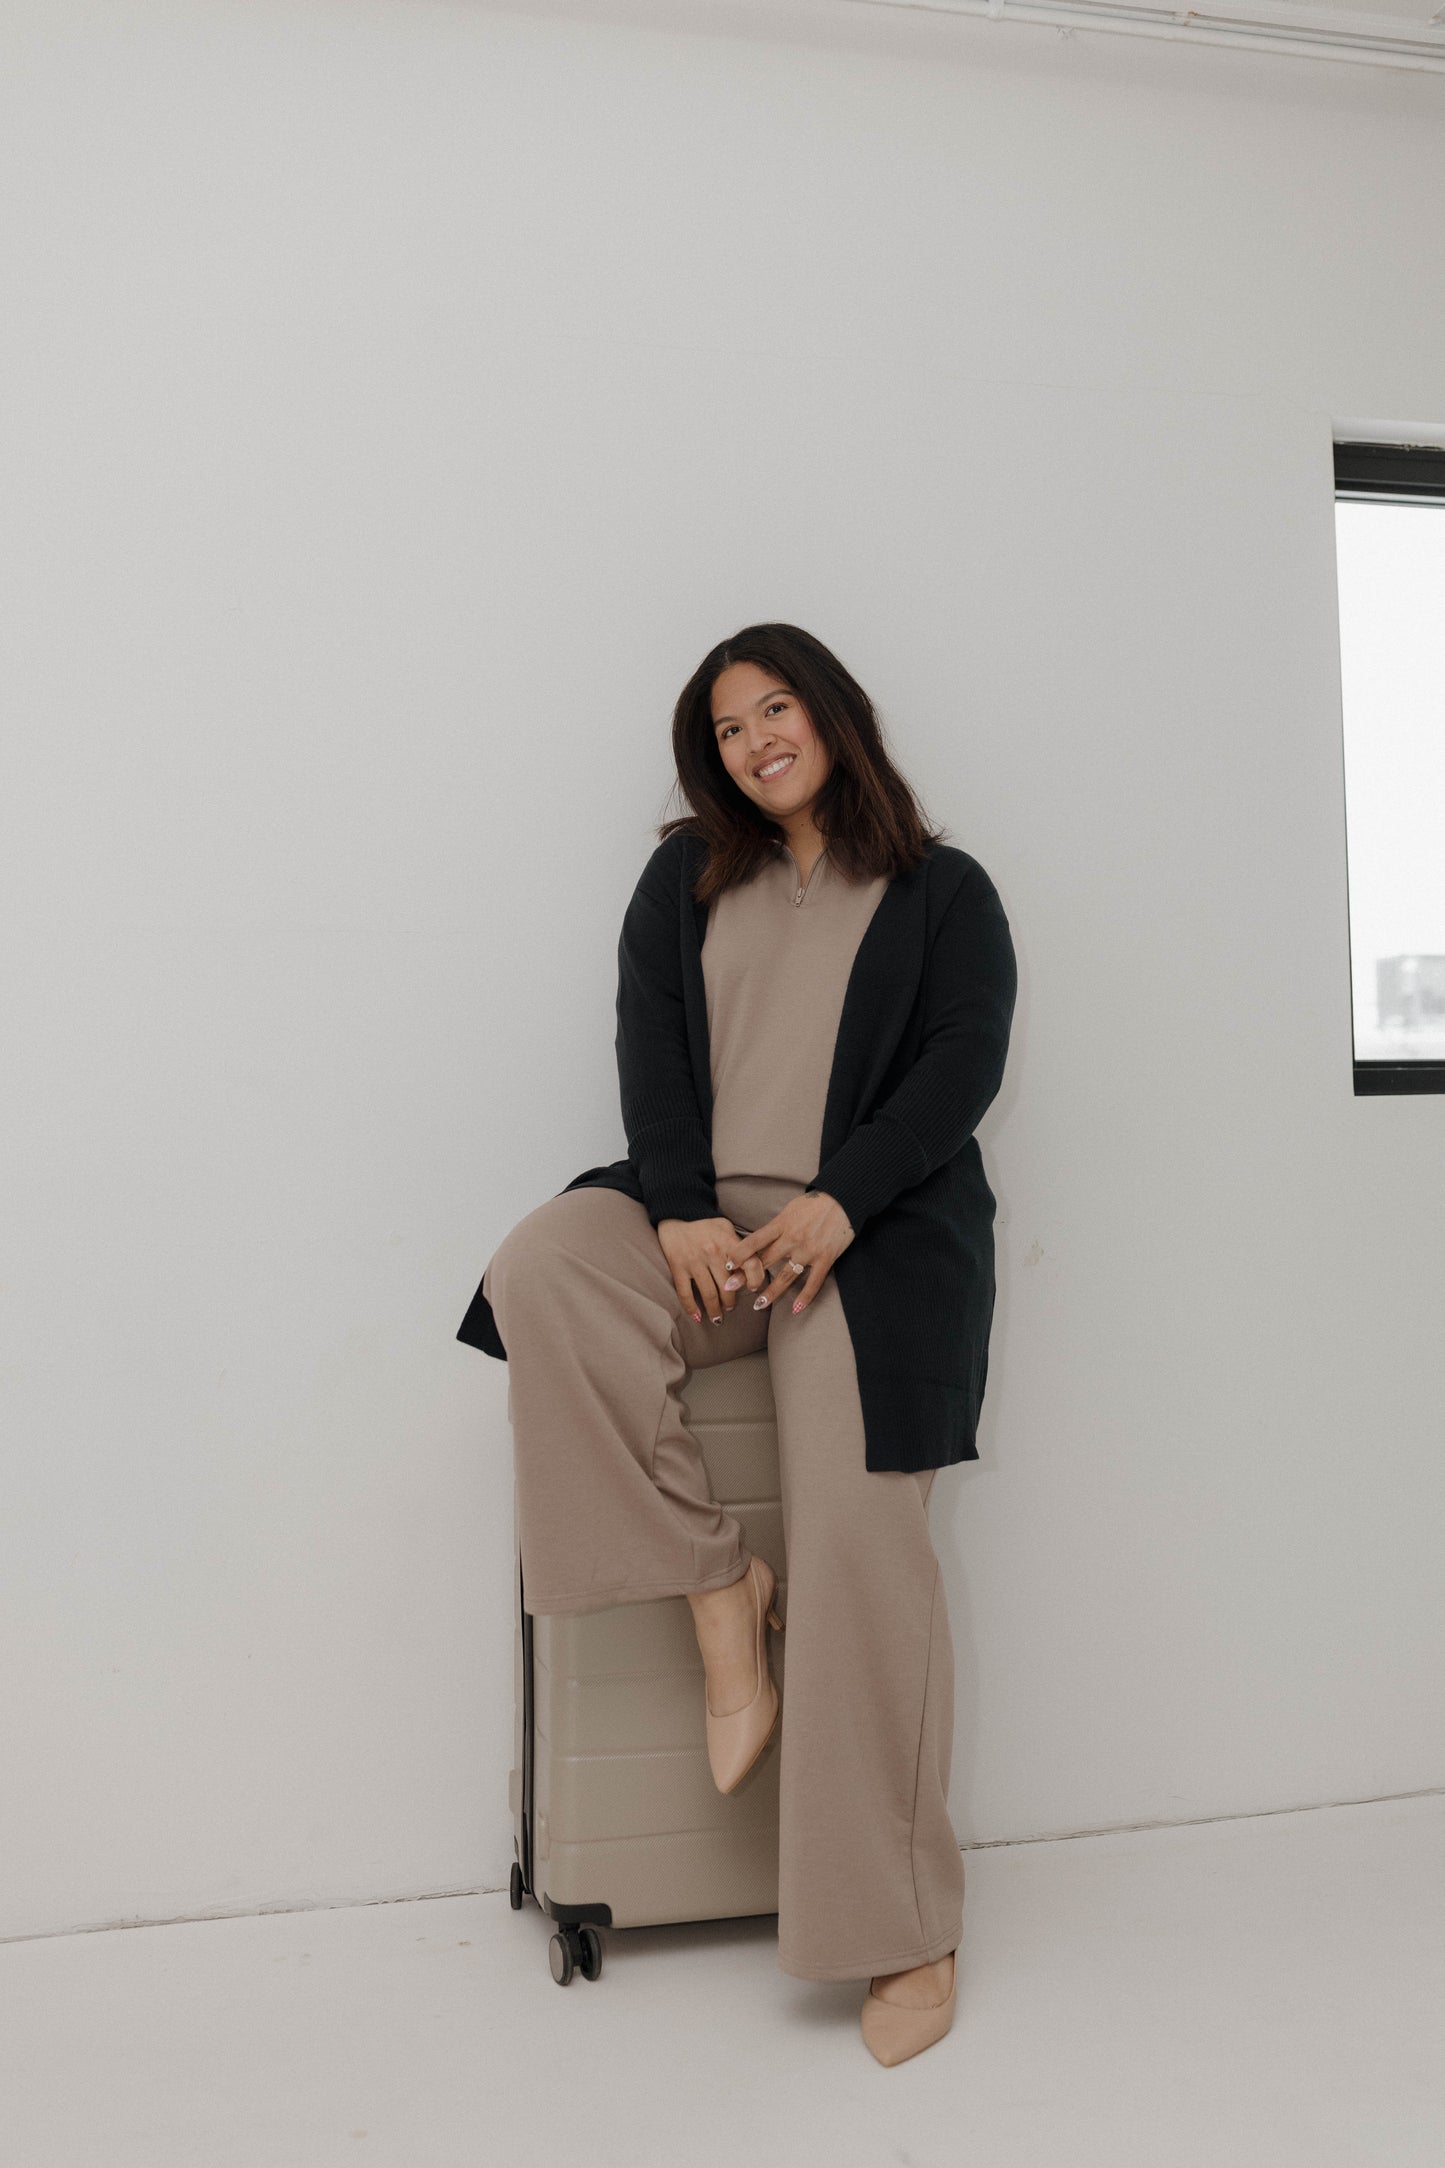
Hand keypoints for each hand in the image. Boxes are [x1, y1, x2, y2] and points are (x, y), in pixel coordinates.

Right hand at [656, 1215, 751, 1325]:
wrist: (676, 1213)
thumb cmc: (704, 1222)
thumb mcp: (725, 1227)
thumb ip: (739, 1245)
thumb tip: (753, 1265)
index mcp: (728, 1242)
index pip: (751, 1264)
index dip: (756, 1279)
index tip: (753, 1289)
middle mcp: (713, 1253)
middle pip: (729, 1287)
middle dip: (731, 1302)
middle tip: (730, 1308)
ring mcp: (694, 1262)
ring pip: (709, 1294)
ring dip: (715, 1310)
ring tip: (718, 1317)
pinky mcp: (678, 1267)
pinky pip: (685, 1293)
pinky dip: (692, 1308)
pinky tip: (697, 1316)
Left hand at [717, 1191, 853, 1316]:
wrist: (844, 1199)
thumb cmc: (814, 1203)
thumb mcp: (790, 1210)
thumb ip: (777, 1226)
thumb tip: (761, 1241)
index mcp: (781, 1224)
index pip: (754, 1241)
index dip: (738, 1254)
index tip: (727, 1265)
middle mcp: (792, 1238)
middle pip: (765, 1261)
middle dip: (746, 1276)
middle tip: (730, 1288)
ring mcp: (809, 1250)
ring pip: (786, 1276)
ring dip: (771, 1292)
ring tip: (759, 1305)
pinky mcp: (825, 1258)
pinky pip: (814, 1282)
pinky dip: (805, 1297)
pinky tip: (796, 1309)